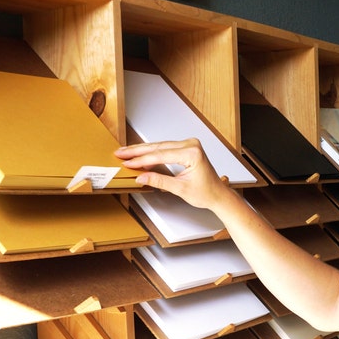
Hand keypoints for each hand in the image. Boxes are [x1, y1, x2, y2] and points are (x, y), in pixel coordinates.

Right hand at [114, 138, 228, 209]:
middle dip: (138, 151)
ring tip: (126, 153)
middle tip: (121, 153)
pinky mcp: (187, 147)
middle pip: (158, 147)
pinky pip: (166, 148)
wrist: (217, 194)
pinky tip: (140, 155)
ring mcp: (189, 144)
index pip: (160, 156)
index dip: (141, 160)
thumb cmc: (206, 192)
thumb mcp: (180, 189)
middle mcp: (191, 145)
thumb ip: (159, 181)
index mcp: (192, 153)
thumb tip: (141, 176)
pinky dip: (152, 152)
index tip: (127, 163)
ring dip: (143, 150)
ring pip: (160, 146)